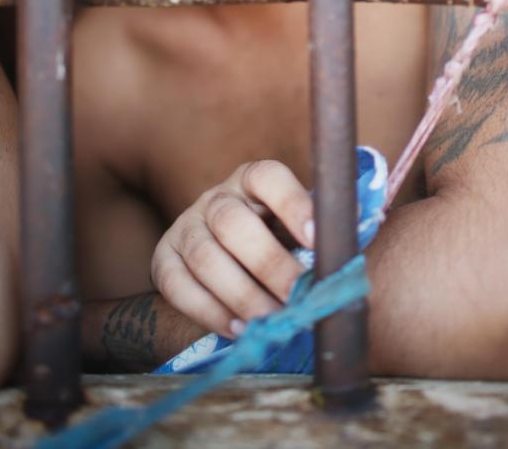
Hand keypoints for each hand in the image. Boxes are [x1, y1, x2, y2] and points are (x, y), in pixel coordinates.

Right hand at [150, 160, 313, 338]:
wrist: (226, 255)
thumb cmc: (275, 238)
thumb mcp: (295, 226)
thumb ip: (318, 236)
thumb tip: (344, 249)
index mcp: (252, 180)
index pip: (268, 177)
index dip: (292, 204)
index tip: (317, 239)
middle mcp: (215, 198)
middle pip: (233, 223)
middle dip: (269, 264)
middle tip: (297, 296)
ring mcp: (185, 226)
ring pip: (205, 257)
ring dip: (242, 295)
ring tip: (271, 322)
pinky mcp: (163, 259)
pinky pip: (176, 286)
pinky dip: (208, 312)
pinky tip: (238, 331)